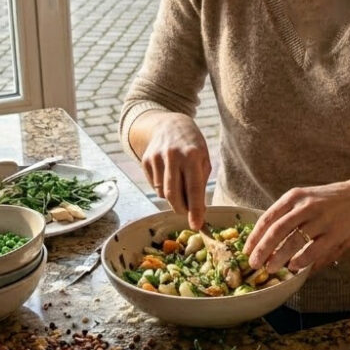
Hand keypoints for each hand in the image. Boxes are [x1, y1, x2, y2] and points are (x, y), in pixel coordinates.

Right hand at [138, 112, 210, 229]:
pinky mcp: (145, 160)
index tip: (197, 225)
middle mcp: (173, 156)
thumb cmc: (192, 145)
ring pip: (163, 193)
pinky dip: (162, 188)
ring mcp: (156, 157)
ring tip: (179, 183)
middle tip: (188, 213)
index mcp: (192, 155)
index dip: (195, 209)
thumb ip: (201, 183)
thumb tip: (198, 211)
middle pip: (174, 195)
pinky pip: (154, 186)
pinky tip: (168, 175)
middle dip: (181, 209)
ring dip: (172, 197)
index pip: (194, 188)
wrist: (169, 124)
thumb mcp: (203, 159)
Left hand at [244, 181, 349, 273]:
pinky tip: (294, 266)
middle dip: (263, 249)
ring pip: (293, 241)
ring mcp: (321, 219)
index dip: (255, 236)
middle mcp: (306, 206)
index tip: (246, 250)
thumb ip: (286, 215)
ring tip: (270, 268)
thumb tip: (264, 238)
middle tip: (254, 263)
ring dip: (279, 257)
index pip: (268, 217)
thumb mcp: (305, 199)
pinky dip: (301, 260)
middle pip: (277, 230)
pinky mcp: (335, 232)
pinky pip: (313, 249)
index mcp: (295, 197)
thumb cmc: (327, 201)